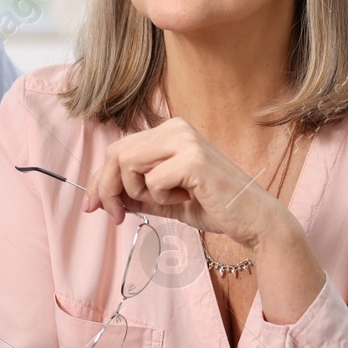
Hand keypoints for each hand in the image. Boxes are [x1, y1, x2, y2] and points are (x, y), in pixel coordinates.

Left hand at [81, 117, 294, 250]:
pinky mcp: (193, 159)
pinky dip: (161, 198)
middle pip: (116, 152)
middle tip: (114, 216)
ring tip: (164, 202)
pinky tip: (185, 199)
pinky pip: (152, 181)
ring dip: (136, 192)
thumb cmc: (214, 207)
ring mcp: (185, 140)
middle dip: (106, 188)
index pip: (118, 148)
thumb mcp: (165, 199)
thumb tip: (103, 197)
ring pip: (127, 163)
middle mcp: (176, 128)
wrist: (253, 220)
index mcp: (170, 131)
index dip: (99, 179)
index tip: (93, 206)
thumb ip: (137, 193)